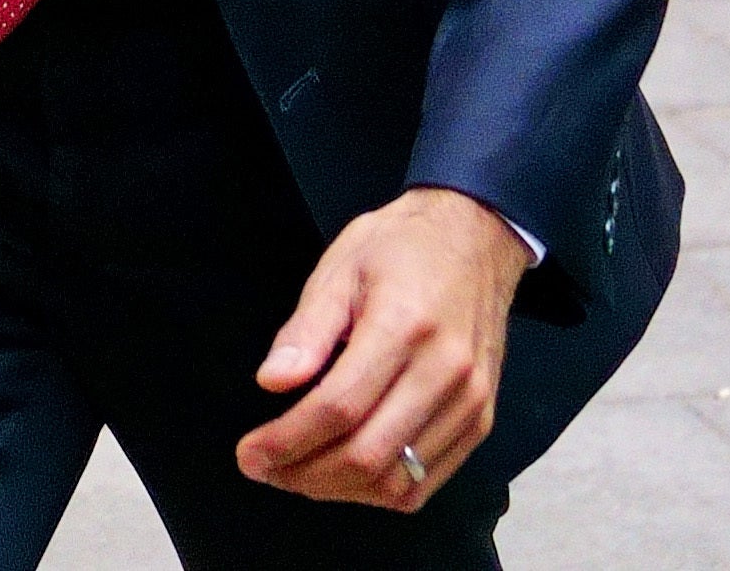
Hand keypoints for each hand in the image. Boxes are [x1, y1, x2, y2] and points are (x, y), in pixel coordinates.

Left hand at [237, 185, 530, 509]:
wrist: (475, 238)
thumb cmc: (398, 248)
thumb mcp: (338, 268)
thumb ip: (306, 330)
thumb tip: (271, 383)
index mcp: (403, 328)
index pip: (339, 407)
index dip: (287, 441)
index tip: (248, 453)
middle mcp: (445, 373)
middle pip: (368, 455)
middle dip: (304, 474)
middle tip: (262, 468)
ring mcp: (470, 402)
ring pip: (400, 482)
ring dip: (339, 491)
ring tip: (294, 474)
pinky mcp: (481, 420)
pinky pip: (430, 482)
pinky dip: (380, 492)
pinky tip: (342, 476)